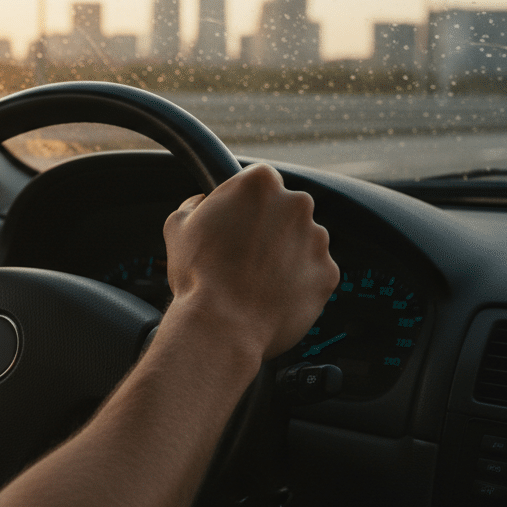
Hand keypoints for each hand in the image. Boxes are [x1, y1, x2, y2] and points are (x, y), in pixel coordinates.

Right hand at [162, 163, 337, 360]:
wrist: (221, 325)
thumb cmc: (198, 275)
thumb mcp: (178, 227)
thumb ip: (193, 205)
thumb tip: (199, 203)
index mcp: (260, 184)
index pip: (260, 181)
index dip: (245, 203)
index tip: (236, 221)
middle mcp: (296, 204)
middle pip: (286, 209)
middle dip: (270, 227)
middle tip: (243, 254)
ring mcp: (318, 239)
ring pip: (303, 241)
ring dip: (285, 255)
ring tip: (256, 280)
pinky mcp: (329, 273)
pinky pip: (314, 273)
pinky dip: (298, 282)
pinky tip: (271, 295)